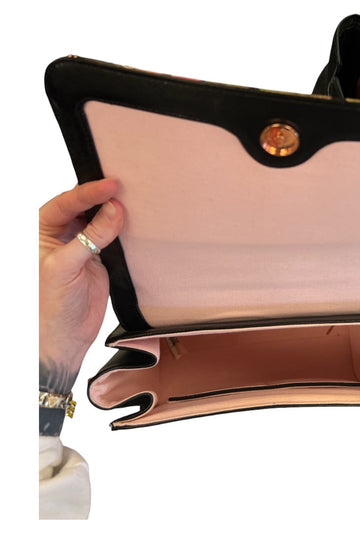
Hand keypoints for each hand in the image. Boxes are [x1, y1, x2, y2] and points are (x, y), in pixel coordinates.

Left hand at [39, 179, 123, 393]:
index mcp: (42, 231)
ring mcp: (83, 245)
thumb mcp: (65, 266)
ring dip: (115, 211)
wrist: (66, 337)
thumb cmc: (50, 305)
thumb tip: (115, 210)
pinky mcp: (101, 258)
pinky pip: (114, 237)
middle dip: (102, 196)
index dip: (88, 192)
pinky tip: (135, 221)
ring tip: (133, 199)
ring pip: (100, 220)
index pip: (66, 203)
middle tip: (126, 186)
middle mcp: (62, 234)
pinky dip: (124, 229)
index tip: (112, 185)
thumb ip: (91, 237)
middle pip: (83, 206)